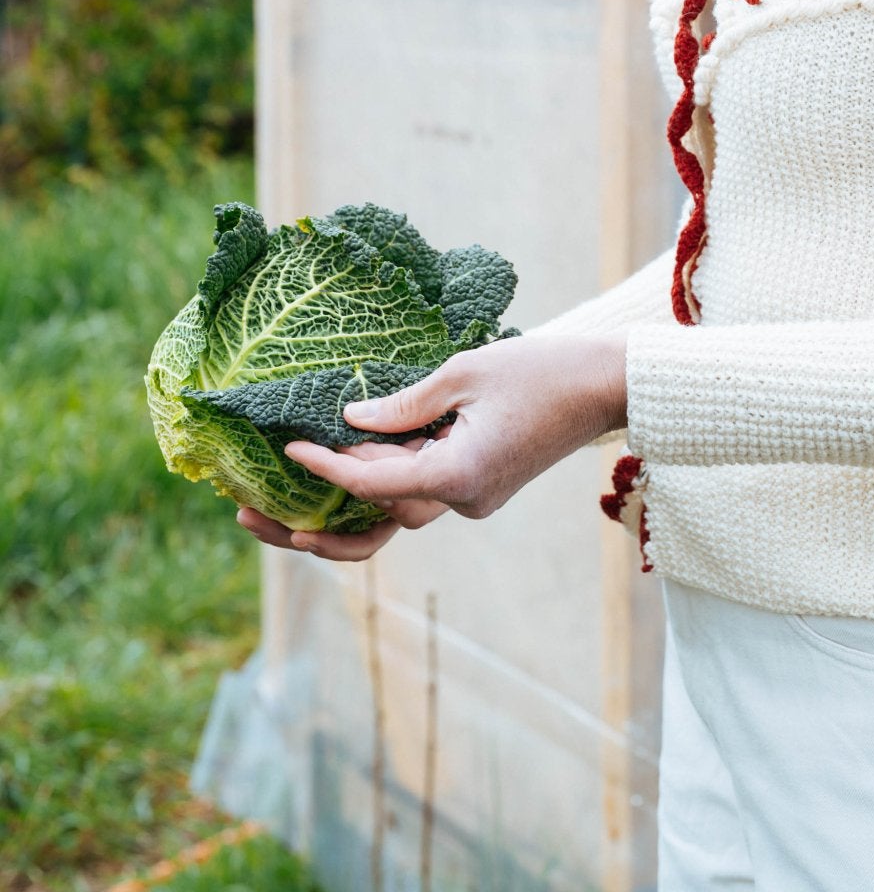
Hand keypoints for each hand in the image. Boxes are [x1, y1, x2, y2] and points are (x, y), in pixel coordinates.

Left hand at [274, 330, 628, 542]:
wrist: (606, 384)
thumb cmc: (542, 369)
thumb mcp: (463, 373)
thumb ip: (402, 403)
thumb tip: (350, 422)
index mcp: (460, 475)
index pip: (376, 484)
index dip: (327, 471)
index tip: (288, 454)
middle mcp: (463, 500)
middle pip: (375, 519)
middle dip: (311, 522)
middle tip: (247, 518)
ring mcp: (471, 498)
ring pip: (393, 512)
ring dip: (340, 507)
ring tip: (274, 509)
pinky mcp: (477, 486)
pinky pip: (415, 492)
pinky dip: (377, 484)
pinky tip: (338, 469)